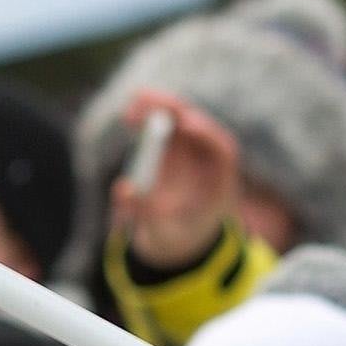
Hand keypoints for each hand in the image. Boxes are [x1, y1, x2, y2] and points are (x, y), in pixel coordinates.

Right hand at [107, 91, 242, 273]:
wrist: (176, 243)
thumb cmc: (176, 240)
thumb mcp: (162, 234)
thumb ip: (145, 213)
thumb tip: (123, 190)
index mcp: (219, 183)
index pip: (222, 151)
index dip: (207, 133)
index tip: (186, 123)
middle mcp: (208, 162)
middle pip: (198, 127)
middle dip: (176, 111)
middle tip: (150, 102)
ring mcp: (191, 153)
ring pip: (179, 121)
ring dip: (159, 108)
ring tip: (132, 107)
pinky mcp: (173, 149)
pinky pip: (164, 127)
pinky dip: (148, 118)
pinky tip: (128, 116)